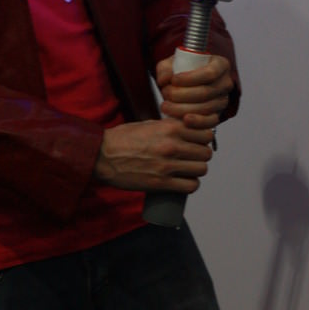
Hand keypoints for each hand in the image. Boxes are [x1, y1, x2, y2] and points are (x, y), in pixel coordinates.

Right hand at [93, 118, 214, 194]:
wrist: (103, 155)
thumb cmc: (122, 138)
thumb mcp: (148, 123)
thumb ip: (167, 126)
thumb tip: (184, 129)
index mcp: (169, 127)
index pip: (204, 132)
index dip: (204, 137)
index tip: (199, 140)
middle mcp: (172, 145)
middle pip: (205, 152)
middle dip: (201, 154)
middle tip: (194, 156)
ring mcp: (168, 165)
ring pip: (201, 169)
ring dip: (197, 170)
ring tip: (189, 169)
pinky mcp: (162, 183)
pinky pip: (190, 186)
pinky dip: (191, 184)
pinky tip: (186, 181)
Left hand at [154, 54, 232, 129]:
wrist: (188, 84)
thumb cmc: (182, 70)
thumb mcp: (172, 63)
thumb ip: (165, 69)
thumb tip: (164, 80)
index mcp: (220, 65)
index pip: (210, 73)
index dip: (191, 78)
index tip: (173, 80)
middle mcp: (225, 83)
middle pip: (206, 92)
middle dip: (182, 95)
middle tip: (165, 93)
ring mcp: (223, 100)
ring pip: (206, 108)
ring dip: (183, 109)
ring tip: (165, 106)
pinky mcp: (218, 115)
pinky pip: (210, 122)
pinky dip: (197, 122)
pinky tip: (183, 120)